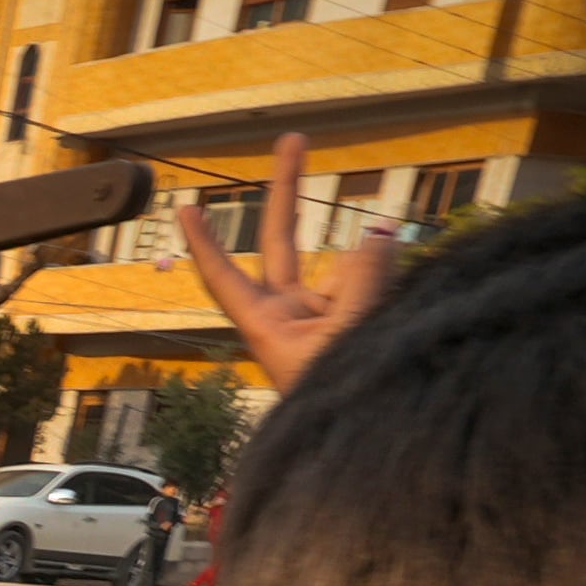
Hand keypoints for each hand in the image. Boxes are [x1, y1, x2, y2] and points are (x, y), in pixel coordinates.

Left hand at [175, 130, 395, 393]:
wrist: (369, 446)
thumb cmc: (339, 409)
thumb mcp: (347, 341)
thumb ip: (363, 283)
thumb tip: (378, 234)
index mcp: (265, 325)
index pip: (225, 275)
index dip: (205, 241)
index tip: (184, 206)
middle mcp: (289, 314)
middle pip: (281, 240)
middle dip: (288, 190)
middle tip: (294, 139)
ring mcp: (324, 314)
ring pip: (350, 266)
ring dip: (375, 270)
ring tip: (380, 315)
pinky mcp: (357, 318)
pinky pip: (376, 283)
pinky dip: (392, 283)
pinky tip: (401, 309)